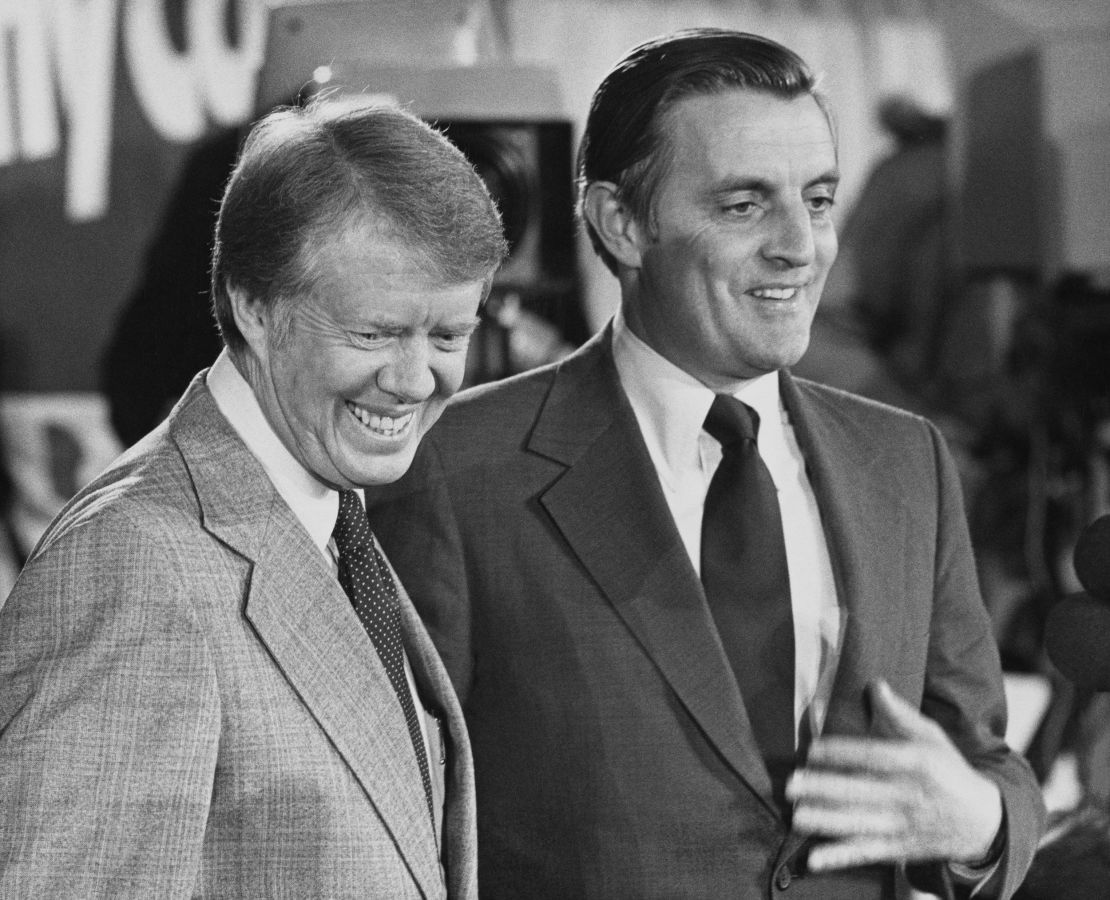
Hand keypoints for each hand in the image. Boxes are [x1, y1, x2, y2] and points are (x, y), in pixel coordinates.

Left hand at [786, 679, 1002, 871]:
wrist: (982, 821)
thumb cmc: (948, 770)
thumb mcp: (932, 737)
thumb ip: (900, 713)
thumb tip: (874, 684)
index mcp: (916, 764)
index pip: (873, 757)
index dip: (841, 752)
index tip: (812, 749)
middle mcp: (908, 796)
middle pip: (860, 792)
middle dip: (824, 788)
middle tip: (792, 783)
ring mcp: (903, 826)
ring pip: (859, 824)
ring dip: (826, 821)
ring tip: (796, 816)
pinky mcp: (899, 848)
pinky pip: (866, 853)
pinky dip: (840, 857)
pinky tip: (814, 860)